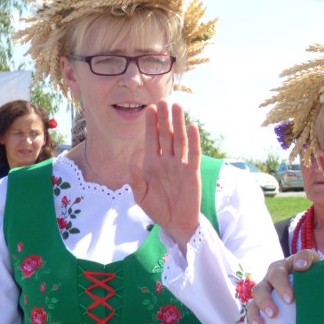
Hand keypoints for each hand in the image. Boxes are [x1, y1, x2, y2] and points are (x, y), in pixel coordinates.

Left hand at [130, 100, 200, 251]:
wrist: (175, 223)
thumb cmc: (157, 209)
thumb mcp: (140, 196)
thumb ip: (135, 180)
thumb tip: (131, 163)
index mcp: (151, 164)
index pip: (151, 140)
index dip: (150, 125)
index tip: (149, 108)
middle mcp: (166, 161)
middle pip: (165, 135)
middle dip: (164, 118)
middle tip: (163, 100)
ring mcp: (179, 165)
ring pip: (178, 140)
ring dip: (177, 123)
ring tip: (177, 106)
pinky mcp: (191, 172)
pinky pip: (192, 154)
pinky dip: (192, 141)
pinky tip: (191, 127)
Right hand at [246, 249, 321, 323]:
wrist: (309, 280)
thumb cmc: (308, 269)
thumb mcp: (310, 259)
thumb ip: (306, 257)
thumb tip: (301, 265)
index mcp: (278, 269)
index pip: (276, 275)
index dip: (281, 286)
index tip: (290, 299)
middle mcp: (267, 282)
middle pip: (259, 290)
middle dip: (265, 302)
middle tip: (274, 314)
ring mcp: (263, 298)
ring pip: (252, 305)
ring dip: (254, 316)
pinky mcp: (262, 311)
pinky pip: (253, 320)